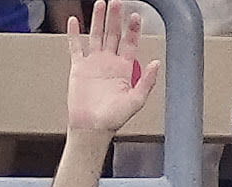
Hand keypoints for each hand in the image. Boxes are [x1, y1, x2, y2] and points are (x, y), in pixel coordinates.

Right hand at [64, 0, 159, 139]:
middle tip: (117, 2)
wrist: (91, 128)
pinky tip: (75, 21)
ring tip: (100, 4)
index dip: (133, 29)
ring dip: (98, 20)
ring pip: (96, 36)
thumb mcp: (136, 100)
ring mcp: (93, 63)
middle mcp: (109, 63)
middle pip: (113, 34)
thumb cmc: (112, 119)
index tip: (135, 16)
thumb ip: (147, 81)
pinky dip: (74, 34)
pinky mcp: (79, 68)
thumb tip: (157, 63)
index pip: (130, 42)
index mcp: (124, 68)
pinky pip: (76, 47)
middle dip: (116, 18)